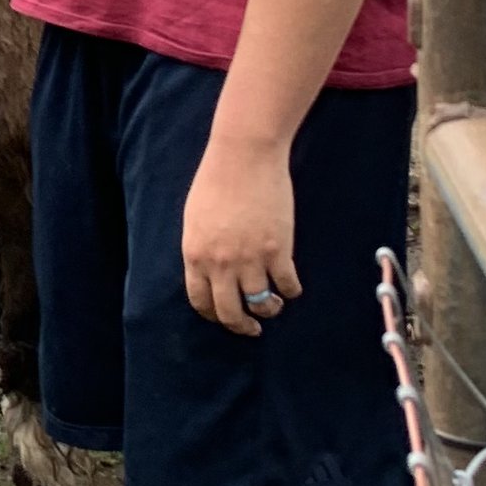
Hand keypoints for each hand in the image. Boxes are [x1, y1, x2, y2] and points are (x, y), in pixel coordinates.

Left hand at [181, 131, 301, 335]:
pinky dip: (291, 291)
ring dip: (268, 309)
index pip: (200, 301)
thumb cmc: (217, 179)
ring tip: (273, 305)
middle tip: (251, 329)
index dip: (213, 315)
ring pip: (261, 304)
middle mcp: (220, 263)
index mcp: (195, 254)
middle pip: (230, 312)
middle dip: (241, 326)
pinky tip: (291, 287)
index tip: (224, 318)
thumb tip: (208, 271)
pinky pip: (287, 285)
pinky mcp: (278, 251)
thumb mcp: (195, 218)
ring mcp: (250, 259)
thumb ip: (200, 248)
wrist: (244, 156)